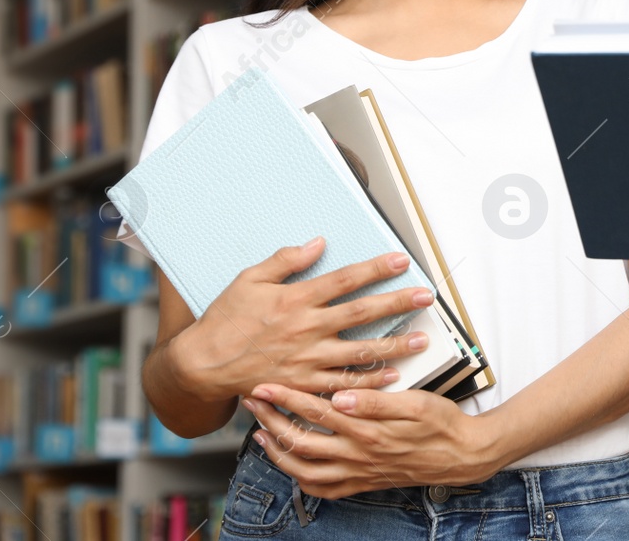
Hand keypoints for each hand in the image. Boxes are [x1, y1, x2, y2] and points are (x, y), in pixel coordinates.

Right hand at [169, 238, 431, 401]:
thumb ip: (286, 260)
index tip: (402, 260)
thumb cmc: (225, 320)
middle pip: (362, 313)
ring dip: (394, 346)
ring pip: (360, 353)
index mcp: (295, 299)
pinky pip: (343, 385)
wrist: (203, 365)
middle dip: (397, 303)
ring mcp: (307, 360)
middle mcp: (306, 329)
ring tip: (421, 339)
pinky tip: (391, 376)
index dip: (376, 268)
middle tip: (425, 297)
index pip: (345, 279)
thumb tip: (317, 242)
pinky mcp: (303, 384)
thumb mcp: (249, 280)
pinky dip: (369, 381)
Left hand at [243, 384, 505, 495]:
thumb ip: (377, 401)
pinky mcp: (364, 483)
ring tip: (263, 435)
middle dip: (271, 421)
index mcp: (367, 431)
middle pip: (300, 442)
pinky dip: (302, 479)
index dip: (287, 397)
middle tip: (254, 403)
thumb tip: (342, 396)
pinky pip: (324, 489)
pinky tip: (294, 467)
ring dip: (279, 453)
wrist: (462, 456)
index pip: (316, 411)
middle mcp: (357, 455)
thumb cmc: (442, 423)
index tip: (266, 384)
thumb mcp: (417, 403)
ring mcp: (359, 473)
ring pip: (305, 470)